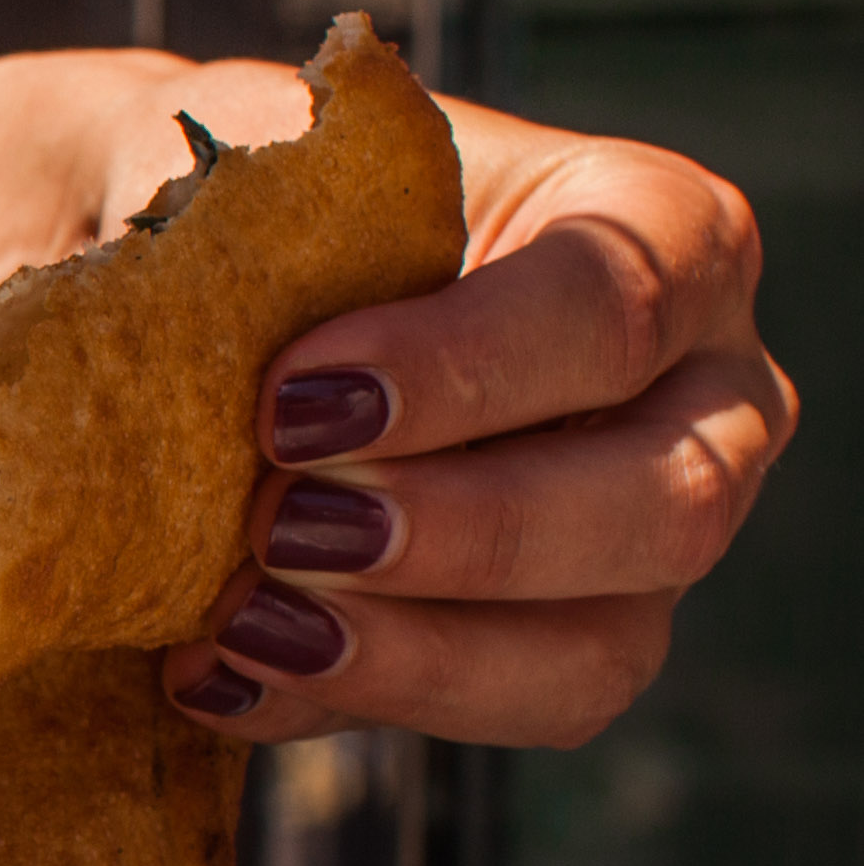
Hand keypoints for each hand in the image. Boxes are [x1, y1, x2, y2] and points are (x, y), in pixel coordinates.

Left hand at [0, 46, 789, 748]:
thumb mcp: (240, 150)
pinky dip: (345, 703)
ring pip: (600, 652)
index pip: (613, 303)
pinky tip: (216, 671)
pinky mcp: (549, 647)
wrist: (189, 285)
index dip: (461, 365)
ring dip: (416, 656)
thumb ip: (236, 196)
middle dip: (466, 532)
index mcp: (658, 231)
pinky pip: (491, 716)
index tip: (290, 399)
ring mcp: (640, 543)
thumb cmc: (250, 193)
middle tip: (282, 525)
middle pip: (661, 504)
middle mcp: (700, 395)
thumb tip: (165, 272)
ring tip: (246, 623)